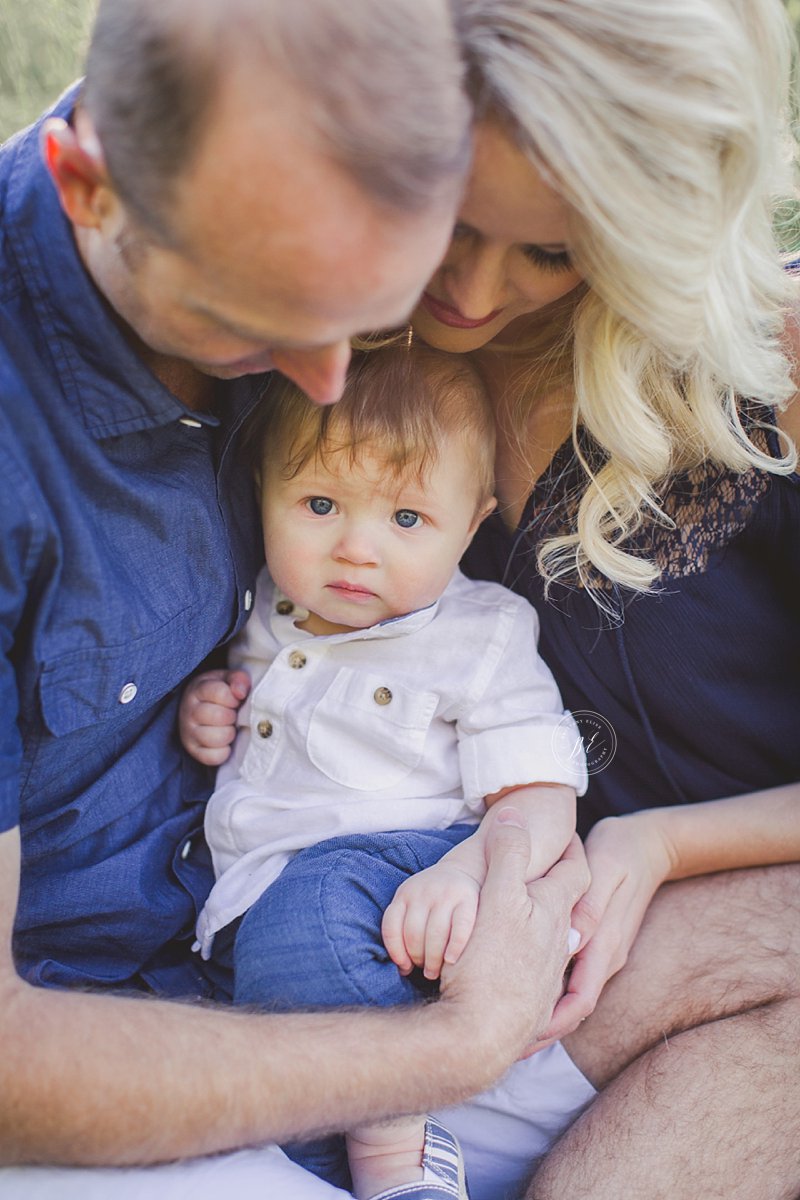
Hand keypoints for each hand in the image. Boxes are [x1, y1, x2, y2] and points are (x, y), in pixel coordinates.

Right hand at [178, 668, 250, 765]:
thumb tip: (241, 692)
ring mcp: (189, 733)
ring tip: (229, 727)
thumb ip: (238, 679)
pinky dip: (225, 751)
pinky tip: (225, 742)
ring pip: (219, 738)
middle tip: (232, 714)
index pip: (221, 693)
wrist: (199, 709)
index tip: (236, 699)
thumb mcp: (227, 679)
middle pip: (220, 716)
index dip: (235, 698)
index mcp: (197, 689)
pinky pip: (214, 757)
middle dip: (233, 716)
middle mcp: (189, 711)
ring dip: (230, 733)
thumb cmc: (219, 693)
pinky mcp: (194, 751)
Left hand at [382, 862, 480, 980]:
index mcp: (404, 894)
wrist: (464, 867)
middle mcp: (422, 892)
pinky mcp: (467, 899)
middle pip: (414, 934)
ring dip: (434, 960)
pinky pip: (460, 928)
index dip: (396, 952)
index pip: (391, 927)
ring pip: (435, 934)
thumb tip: (403, 970)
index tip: (405, 968)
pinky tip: (451, 961)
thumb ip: (405, 929)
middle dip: (418, 959)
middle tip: (426, 971)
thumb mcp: (414, 903)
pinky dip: (454, 948)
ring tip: (436, 972)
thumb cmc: (435, 898)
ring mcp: (445, 894)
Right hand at [437, 814, 590, 1060]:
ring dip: (548, 928)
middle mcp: (558, 945)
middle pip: (569, 909)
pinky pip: (539, 978)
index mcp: (553, 913)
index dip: (572, 849)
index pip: (575, 871)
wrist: (479, 1038)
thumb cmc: (488, 965)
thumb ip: (508, 854)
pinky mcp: (531, 1007)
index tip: (567, 834)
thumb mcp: (498, 897)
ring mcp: (546, 978)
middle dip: (562, 889)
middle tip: (551, 870)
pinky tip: (517, 968)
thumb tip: (515, 815)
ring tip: (533, 915)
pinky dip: (533, 963)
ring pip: (556, 945)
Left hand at [528, 811, 673, 1049]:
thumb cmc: (620, 851)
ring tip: (508, 1025)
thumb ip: (590, 906)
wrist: (651, 844)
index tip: (520, 1038)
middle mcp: (607, 956)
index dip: (550, 1024)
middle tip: (505, 1045)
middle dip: (542, 1028)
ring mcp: (605, 951)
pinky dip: (551, 988)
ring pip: (572, 993)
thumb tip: (573, 941)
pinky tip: (526, 988)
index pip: (580, 1000)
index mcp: (605, 943)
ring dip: (545, 1011)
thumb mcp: (605, 870)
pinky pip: (574, 975)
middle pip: (573, 1006)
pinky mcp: (600, 942)